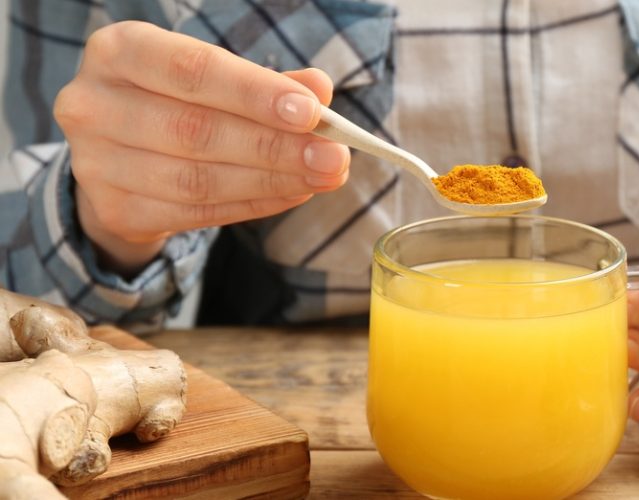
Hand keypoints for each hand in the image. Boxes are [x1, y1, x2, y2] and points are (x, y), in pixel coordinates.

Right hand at [54, 22, 349, 274]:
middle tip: (333, 156)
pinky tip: (292, 194)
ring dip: (272, 182)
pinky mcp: (114, 210)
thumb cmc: (176, 102)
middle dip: (276, 147)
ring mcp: (95, 163)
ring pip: (199, 180)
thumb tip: (320, 91)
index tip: (311, 113)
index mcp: (118, 51)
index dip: (254, 93)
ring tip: (322, 177)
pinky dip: (253, 205)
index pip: (193, 70)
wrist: (119, 153)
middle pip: (198, 131)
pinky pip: (196, 214)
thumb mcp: (215, 80)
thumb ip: (266, 84)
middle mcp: (93, 104)